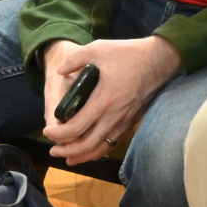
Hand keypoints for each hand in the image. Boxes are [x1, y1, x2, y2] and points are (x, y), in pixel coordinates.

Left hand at [40, 36, 181, 164]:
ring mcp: (124, 122)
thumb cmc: (128, 54)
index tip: (47, 131)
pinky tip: (91, 150)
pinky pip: (113, 144)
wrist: (159, 61)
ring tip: (68, 158)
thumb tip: (60, 71)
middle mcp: (113, 117)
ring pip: (101, 148)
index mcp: (102, 101)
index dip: (58, 134)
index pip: (76, 128)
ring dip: (82, 156)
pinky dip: (99, 151)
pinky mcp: (131, 122)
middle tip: (53, 150)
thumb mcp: (98, 49)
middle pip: (87, 145)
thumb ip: (75, 59)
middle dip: (67, 151)